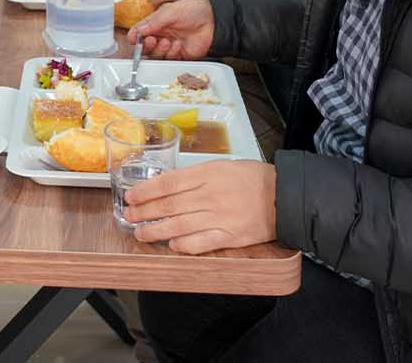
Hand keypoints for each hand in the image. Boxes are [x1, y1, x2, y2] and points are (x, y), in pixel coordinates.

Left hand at [125, 160, 276, 253]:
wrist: (284, 196)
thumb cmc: (253, 178)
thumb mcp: (222, 166)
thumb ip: (196, 175)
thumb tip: (168, 184)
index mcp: (207, 174)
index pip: (168, 182)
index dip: (146, 191)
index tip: (131, 196)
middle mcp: (210, 196)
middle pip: (169, 205)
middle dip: (144, 211)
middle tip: (128, 216)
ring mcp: (219, 217)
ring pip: (179, 225)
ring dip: (156, 230)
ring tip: (140, 233)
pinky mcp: (230, 236)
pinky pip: (201, 243)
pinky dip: (183, 245)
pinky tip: (171, 245)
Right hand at [128, 0, 214, 58]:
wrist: (215, 21)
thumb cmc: (195, 10)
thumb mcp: (170, 11)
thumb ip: (152, 22)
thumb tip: (136, 31)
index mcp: (158, 22)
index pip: (141, 31)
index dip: (135, 36)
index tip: (133, 38)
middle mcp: (163, 34)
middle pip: (146, 45)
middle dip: (145, 45)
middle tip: (150, 40)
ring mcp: (171, 45)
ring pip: (156, 54)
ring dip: (158, 49)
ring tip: (166, 41)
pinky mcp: (180, 54)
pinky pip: (169, 59)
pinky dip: (171, 52)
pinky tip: (178, 45)